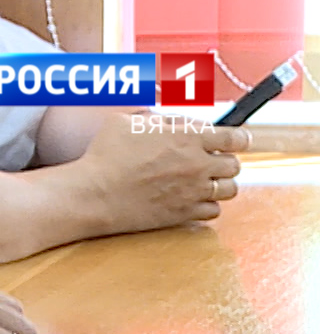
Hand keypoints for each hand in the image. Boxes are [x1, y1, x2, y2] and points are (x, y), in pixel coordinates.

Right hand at [73, 113, 249, 232]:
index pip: (235, 138)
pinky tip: (192, 200)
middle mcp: (197, 164)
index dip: (239, 139)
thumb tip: (172, 122)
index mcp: (189, 137)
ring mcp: (192, 191)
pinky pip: (213, 211)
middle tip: (210, 163)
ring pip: (229, 189)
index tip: (236, 141)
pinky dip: (207, 206)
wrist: (92, 194)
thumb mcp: (127, 122)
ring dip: (219, 184)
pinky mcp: (183, 214)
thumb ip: (158, 119)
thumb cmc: (104, 156)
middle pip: (235, 165)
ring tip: (203, 183)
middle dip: (224, 162)